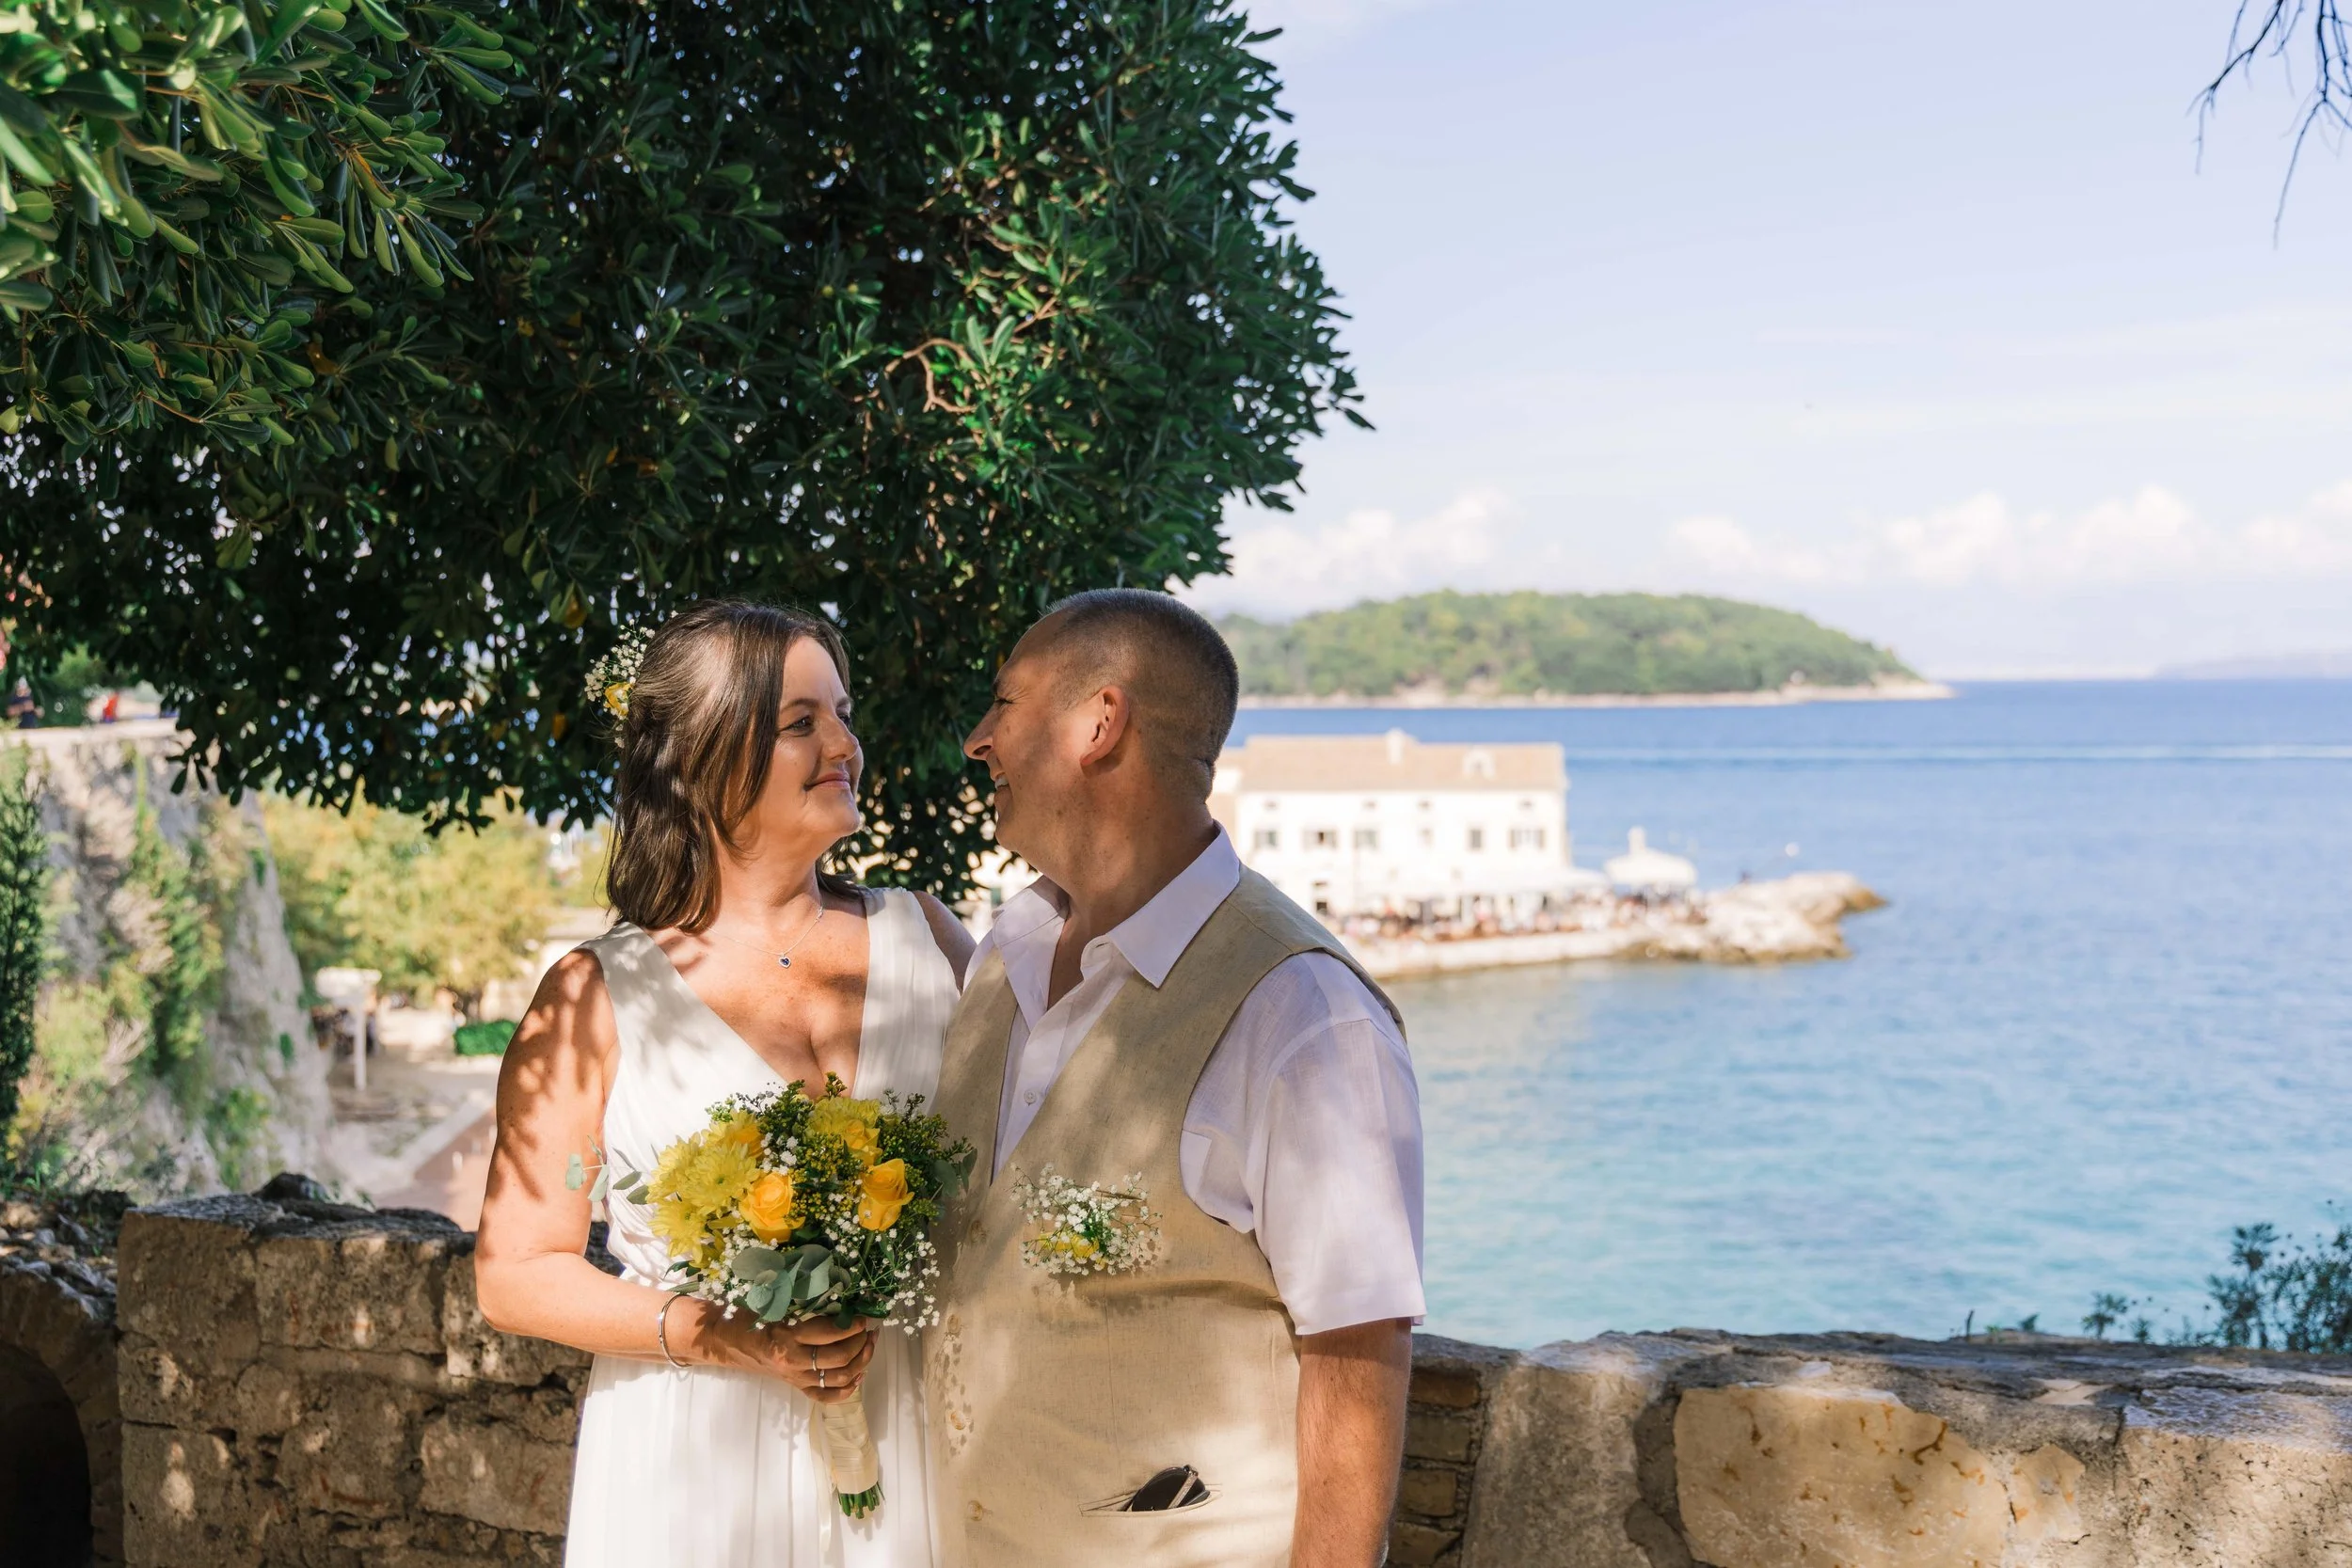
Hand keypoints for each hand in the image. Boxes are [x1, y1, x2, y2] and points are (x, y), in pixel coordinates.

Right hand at [699, 1308, 875, 1403]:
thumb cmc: (749, 1315)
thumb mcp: (773, 1301)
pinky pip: (826, 1397)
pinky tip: (860, 1374)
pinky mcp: (795, 1386)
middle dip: (861, 1342)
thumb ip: (803, 1299)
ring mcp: (795, 1377)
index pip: (828, 1334)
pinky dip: (847, 1389)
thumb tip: (840, 1292)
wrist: (725, 1341)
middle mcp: (793, 1361)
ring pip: (839, 1378)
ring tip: (870, 1344)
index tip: (863, 1315)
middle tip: (869, 1328)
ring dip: (861, 1362)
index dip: (851, 1325)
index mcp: (786, 1337)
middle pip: (839, 1358)